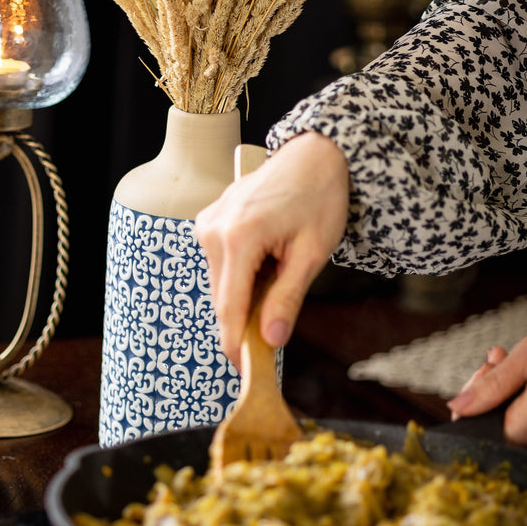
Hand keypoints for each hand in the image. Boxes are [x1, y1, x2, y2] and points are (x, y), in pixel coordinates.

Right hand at [194, 132, 349, 362]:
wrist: (314, 155)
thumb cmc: (319, 199)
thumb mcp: (312, 253)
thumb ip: (288, 298)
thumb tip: (272, 340)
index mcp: (239, 237)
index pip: (230, 306)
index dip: (235, 342)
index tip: (243, 370)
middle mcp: (213, 229)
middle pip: (222, 298)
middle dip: (244, 321)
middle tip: (272, 336)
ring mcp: (207, 224)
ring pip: (221, 284)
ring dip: (244, 296)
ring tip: (278, 277)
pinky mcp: (208, 223)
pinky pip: (220, 265)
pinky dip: (241, 277)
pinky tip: (266, 264)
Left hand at [446, 307, 526, 452]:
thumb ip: (490, 387)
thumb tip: (457, 408)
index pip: (482, 430)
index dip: (476, 403)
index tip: (484, 371)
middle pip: (496, 428)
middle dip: (488, 394)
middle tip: (497, 360)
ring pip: (513, 423)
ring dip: (505, 393)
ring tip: (514, 360)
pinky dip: (523, 398)